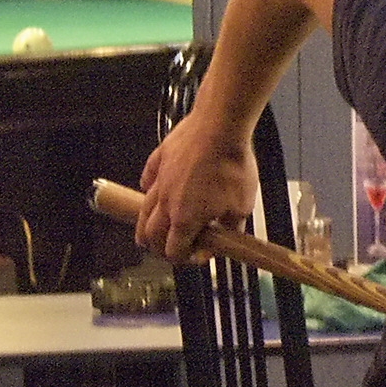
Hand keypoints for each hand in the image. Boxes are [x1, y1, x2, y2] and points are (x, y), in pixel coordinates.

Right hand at [137, 107, 258, 262]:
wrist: (220, 128)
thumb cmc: (233, 166)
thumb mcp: (242, 206)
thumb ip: (230, 228)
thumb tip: (225, 239)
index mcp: (185, 219)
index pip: (173, 250)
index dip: (183, 258)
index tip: (196, 255)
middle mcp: (165, 203)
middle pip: (150, 234)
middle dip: (157, 247)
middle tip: (168, 249)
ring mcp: (158, 180)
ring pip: (143, 210)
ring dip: (146, 225)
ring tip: (150, 231)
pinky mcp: (158, 160)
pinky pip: (147, 180)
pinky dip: (148, 191)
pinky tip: (153, 191)